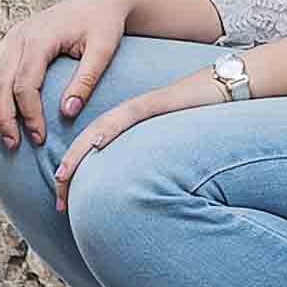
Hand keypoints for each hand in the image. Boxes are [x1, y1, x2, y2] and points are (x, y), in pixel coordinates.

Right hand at [0, 0, 137, 145]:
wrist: (100, 0)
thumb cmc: (104, 24)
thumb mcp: (104, 50)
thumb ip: (86, 80)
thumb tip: (67, 113)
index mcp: (40, 38)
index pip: (25, 84)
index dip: (29, 114)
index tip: (40, 138)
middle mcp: (19, 36)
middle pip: (1, 83)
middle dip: (4, 117)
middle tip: (13, 144)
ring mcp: (12, 37)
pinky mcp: (11, 40)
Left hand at [47, 75, 215, 202]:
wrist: (229, 85)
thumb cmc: (208, 116)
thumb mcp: (176, 144)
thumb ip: (156, 161)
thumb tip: (149, 192)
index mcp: (132, 125)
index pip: (95, 147)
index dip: (76, 170)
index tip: (64, 199)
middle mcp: (131, 114)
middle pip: (90, 141)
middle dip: (70, 170)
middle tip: (57, 202)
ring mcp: (143, 106)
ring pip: (101, 130)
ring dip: (79, 154)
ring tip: (62, 176)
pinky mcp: (160, 101)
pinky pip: (130, 115)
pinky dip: (110, 129)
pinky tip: (96, 142)